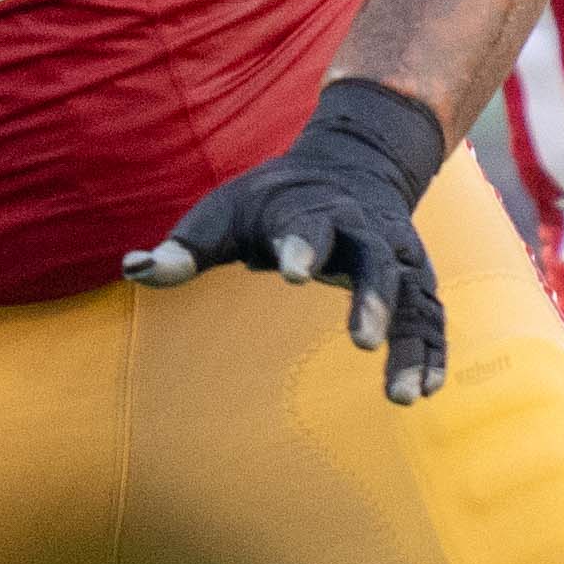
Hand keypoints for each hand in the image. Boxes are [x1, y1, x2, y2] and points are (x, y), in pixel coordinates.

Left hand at [123, 77, 451, 401]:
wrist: (350, 166)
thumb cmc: (271, 202)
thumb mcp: (224, 213)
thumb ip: (185, 247)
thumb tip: (132, 269)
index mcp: (313, 210)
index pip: (309, 225)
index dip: (300, 245)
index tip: (288, 272)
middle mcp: (364, 231)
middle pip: (377, 261)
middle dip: (372, 298)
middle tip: (362, 342)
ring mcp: (396, 257)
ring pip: (414, 299)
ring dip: (410, 346)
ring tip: (401, 397)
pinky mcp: (415, 282)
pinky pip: (431, 318)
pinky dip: (431, 353)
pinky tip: (421, 391)